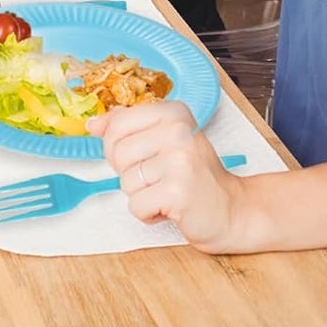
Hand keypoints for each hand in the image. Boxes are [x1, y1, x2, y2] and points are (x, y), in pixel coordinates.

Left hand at [89, 101, 244, 249]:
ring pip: (125, 180)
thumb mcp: (164, 140)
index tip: (140, 155)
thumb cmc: (196, 175)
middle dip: (129, 172)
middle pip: (117, 152)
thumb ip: (128, 126)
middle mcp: (178, 131)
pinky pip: (136, 205)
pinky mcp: (178, 192)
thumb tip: (92, 125)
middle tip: (157, 178)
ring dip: (141, 194)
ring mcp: (179, 161)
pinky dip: (148, 213)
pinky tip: (170, 208)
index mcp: (173, 112)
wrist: (234, 211)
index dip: (117, 145)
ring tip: (167, 192)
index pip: (117, 122)